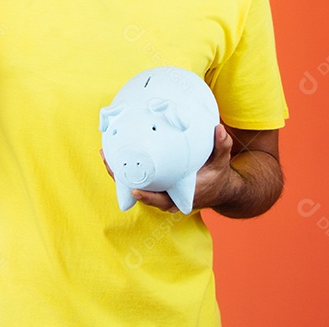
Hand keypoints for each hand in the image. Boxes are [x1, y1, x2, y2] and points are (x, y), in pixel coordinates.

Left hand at [101, 124, 235, 212]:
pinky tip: (114, 156)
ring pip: (137, 187)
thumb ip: (221, 146)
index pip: (162, 199)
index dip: (148, 197)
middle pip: (142, 193)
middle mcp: (169, 197)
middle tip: (111, 165)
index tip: (135, 191)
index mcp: (183, 194)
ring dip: (120, 175)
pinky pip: (138, 181)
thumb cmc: (217, 176)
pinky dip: (126, 171)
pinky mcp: (157, 186)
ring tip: (107, 156)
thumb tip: (219, 130)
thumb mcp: (221, 162)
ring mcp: (161, 192)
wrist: (217, 189)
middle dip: (124, 181)